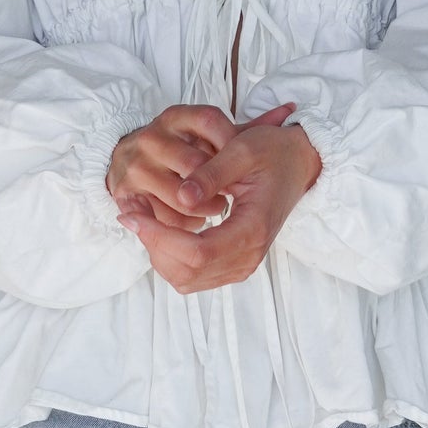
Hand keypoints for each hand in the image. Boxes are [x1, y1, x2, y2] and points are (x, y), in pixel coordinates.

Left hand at [115, 114, 322, 294]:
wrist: (297, 164)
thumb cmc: (272, 153)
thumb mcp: (242, 149)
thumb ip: (211, 173)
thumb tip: (181, 196)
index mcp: (253, 230)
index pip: (197, 252)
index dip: (158, 236)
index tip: (132, 211)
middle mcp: (249, 256)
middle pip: (187, 271)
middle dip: (152, 243)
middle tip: (130, 209)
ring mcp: (241, 265)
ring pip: (185, 278)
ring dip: (156, 251)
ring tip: (140, 215)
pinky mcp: (233, 264)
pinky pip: (192, 274)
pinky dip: (168, 255)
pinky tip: (158, 226)